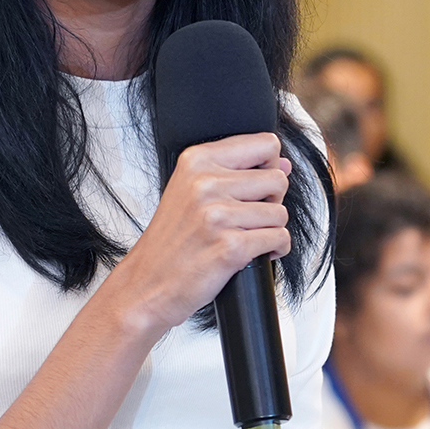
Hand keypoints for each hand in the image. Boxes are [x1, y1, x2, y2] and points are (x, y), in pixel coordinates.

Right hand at [103, 132, 290, 337]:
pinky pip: (279, 238)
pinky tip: (253, 254)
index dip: (269, 166)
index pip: (264, 144)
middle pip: (278, 179)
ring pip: (280, 212)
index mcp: (196, 161)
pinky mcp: (230, 247)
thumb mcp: (191, 192)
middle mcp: (205, 183)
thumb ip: (237, 172)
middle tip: (248, 217)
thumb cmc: (169, 243)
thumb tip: (284, 165)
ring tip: (246, 237)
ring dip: (271, 229)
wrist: (146, 284)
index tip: (256, 185)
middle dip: (272, 201)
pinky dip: (274, 250)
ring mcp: (218, 215)